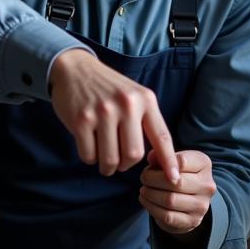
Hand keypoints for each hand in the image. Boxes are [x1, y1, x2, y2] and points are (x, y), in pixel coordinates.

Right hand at [49, 48, 178, 180]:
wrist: (75, 69)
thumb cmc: (109, 89)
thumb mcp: (135, 95)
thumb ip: (146, 120)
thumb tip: (158, 158)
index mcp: (145, 100)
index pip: (162, 136)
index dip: (169, 161)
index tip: (174, 179)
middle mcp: (127, 105)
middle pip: (133, 154)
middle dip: (126, 165)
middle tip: (120, 162)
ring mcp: (103, 112)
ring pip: (110, 159)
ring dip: (107, 167)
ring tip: (105, 159)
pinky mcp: (81, 120)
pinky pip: (89, 155)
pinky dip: (90, 158)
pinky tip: (90, 146)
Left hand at [140, 149, 214, 235]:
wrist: (189, 202)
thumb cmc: (179, 175)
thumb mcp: (173, 161)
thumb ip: (161, 156)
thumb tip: (151, 157)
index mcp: (204, 164)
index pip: (182, 161)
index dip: (162, 163)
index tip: (151, 166)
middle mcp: (207, 185)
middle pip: (176, 182)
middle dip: (153, 180)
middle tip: (143, 178)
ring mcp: (202, 205)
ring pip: (170, 200)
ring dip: (150, 194)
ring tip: (144, 189)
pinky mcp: (192, 221)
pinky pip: (167, 216)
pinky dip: (151, 207)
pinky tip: (145, 200)